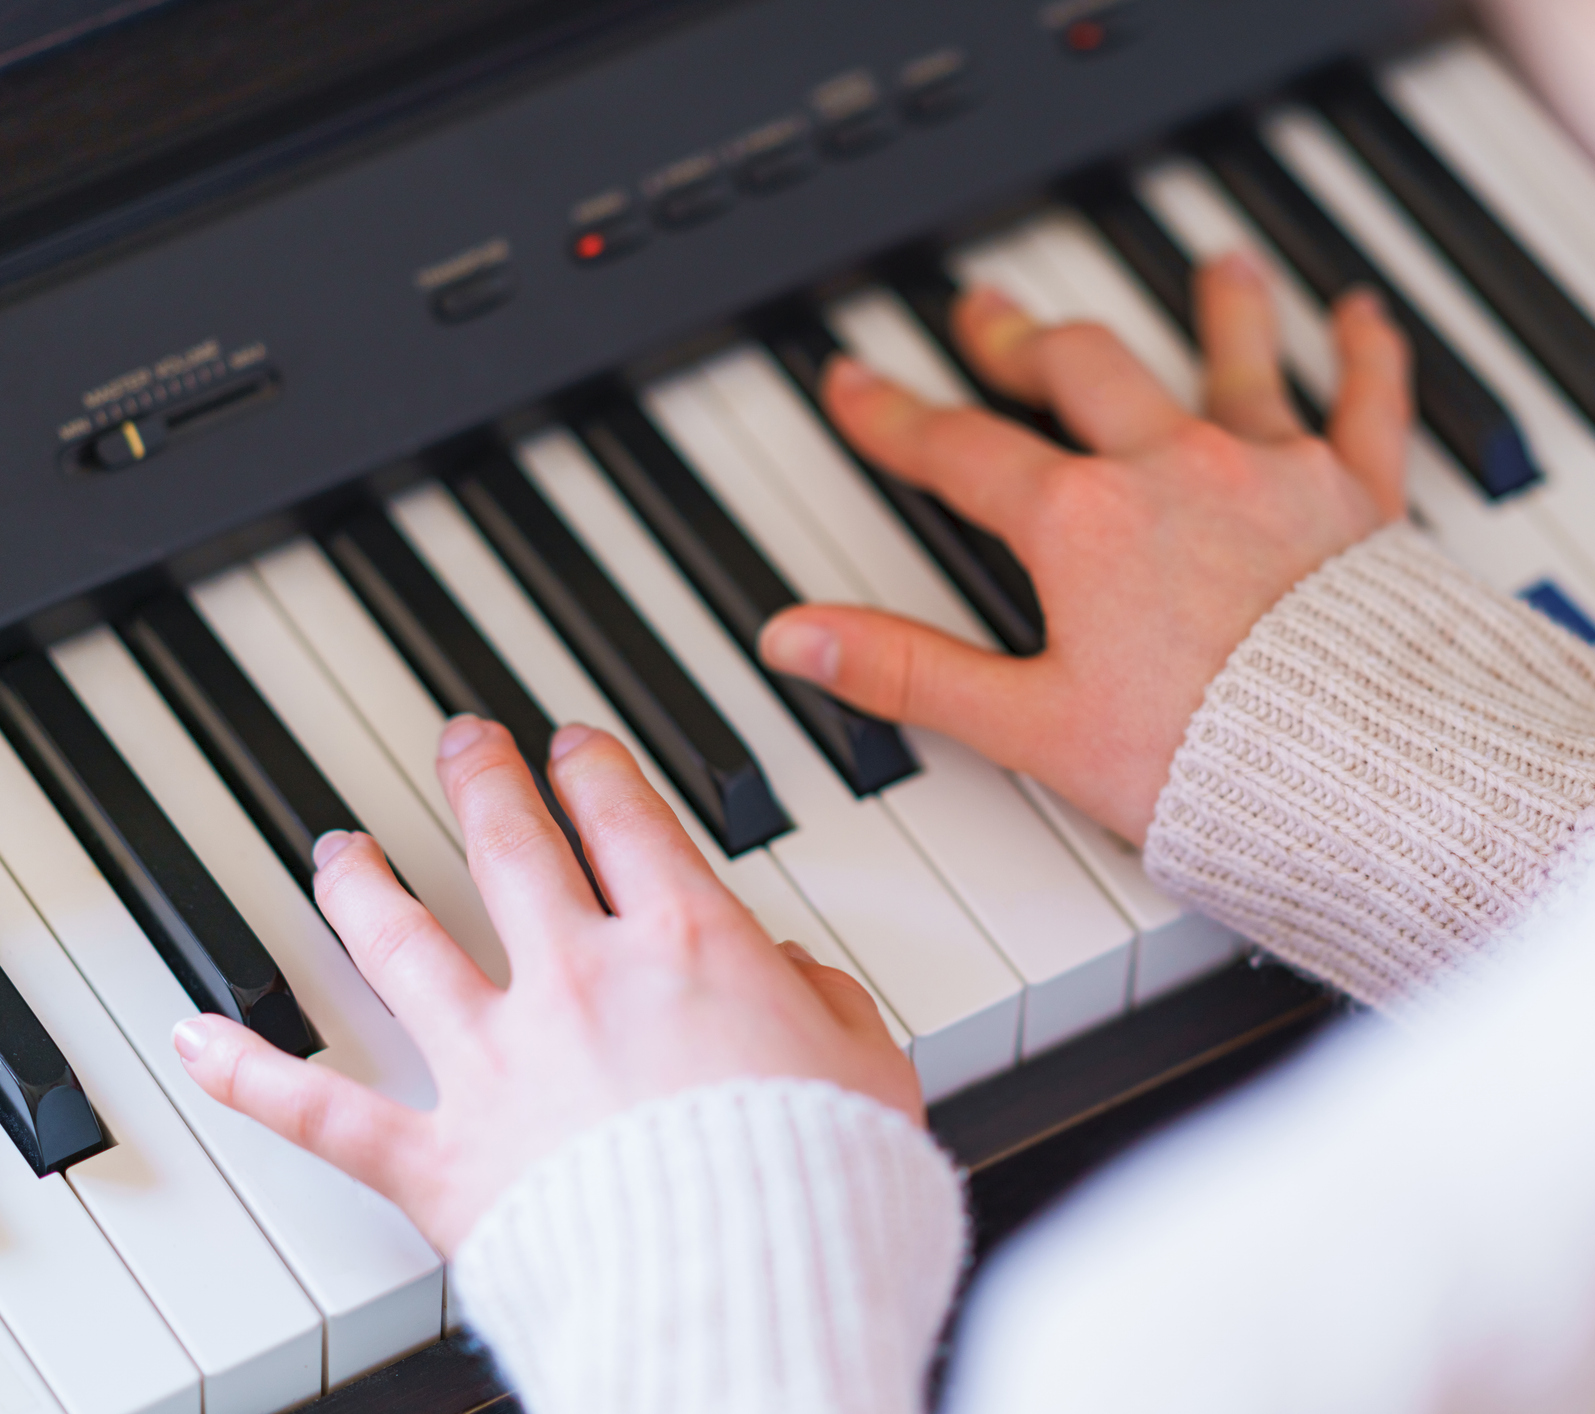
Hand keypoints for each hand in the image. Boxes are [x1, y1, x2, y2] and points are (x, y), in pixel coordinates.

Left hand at [172, 716, 919, 1255]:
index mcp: (689, 947)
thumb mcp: (868, 1068)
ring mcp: (500, 1064)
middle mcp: (581, 981)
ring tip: (338, 850)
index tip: (576, 747)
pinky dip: (252, 1075)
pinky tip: (196, 1042)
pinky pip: (323, 1111)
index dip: (597, 770)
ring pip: (404, 946)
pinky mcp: (441, 1158)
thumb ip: (828, 1003)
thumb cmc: (818, 1180)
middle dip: (481, 784)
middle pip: (510, 851)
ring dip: (362, 887)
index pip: (629, 822)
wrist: (744, 1281)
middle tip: (460, 743)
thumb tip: (792, 971)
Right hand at [759, 252, 1411, 843]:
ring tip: (1210, 269)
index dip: (896, 417)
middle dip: (1024, 340)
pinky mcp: (1357, 498)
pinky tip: (1358, 316)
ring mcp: (1269, 473)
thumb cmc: (1203, 759)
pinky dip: (1365, 356)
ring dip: (1215, 309)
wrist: (1356, 771)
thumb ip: (908, 670)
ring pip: (1232, 361)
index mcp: (1084, 523)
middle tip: (989, 316)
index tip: (857, 385)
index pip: (962, 452)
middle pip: (1081, 372)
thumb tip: (798, 639)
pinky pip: (1368, 404)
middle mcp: (1173, 470)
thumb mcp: (1028, 726)